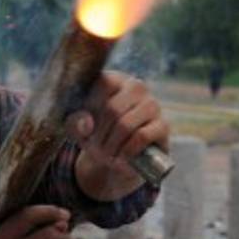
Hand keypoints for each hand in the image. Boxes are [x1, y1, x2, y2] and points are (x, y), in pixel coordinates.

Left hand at [67, 72, 169, 195]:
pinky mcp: (162, 125)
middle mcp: (137, 87)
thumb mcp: (78, 130)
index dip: (92, 107)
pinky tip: (121, 158)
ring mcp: (152, 105)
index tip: (86, 127)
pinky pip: (142, 136)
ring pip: (126, 124)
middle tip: (94, 150)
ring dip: (112, 145)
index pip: (104, 83)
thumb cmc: (96, 135)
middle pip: (113, 108)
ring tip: (106, 155)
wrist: (119, 158)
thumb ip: (75, 124)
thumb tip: (86, 124)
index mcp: (115, 80)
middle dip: (100, 135)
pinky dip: (127, 151)